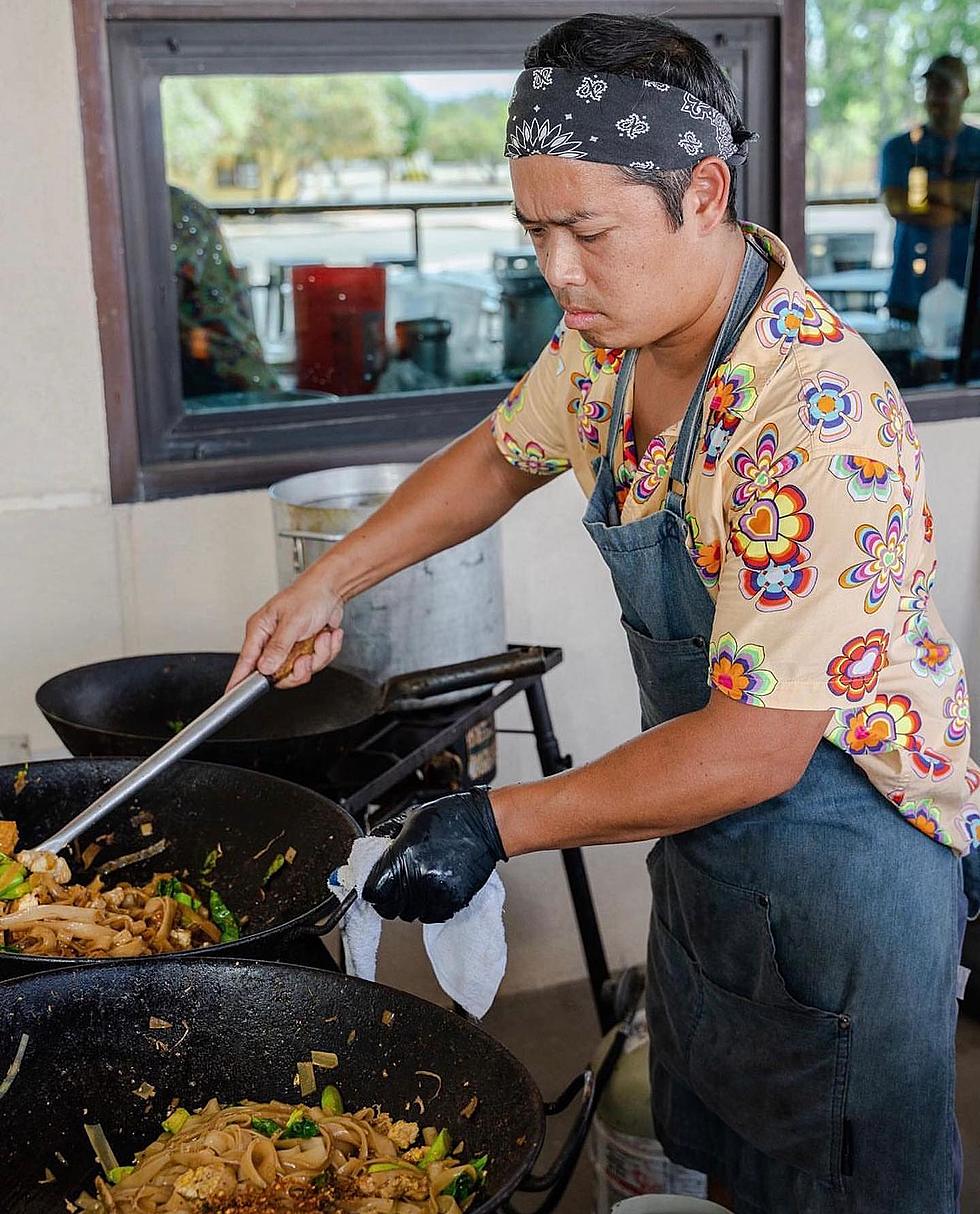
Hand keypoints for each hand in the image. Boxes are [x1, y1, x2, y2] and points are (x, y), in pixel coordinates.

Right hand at [226, 566, 344, 690]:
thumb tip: (265, 668)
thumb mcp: (292, 622)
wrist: (332, 590)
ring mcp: (289, 647)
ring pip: (299, 671)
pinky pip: (315, 664)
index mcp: (260, 630)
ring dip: (317, 656)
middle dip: (298, 669)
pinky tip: (326, 635)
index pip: (246, 661)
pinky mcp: (305, 649)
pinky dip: (326, 651)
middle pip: (277, 675)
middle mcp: (272, 641)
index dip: (239, 680)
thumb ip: (279, 647)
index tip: (231, 694)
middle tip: (306, 657)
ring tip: (320, 638)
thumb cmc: (309, 595)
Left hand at [362, 788, 506, 922]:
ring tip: (419, 887)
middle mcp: (417, 876)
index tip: (377, 888)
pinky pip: (433, 916)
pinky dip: (430, 909)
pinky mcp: (453, 899)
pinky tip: (433, 892)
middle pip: (390, 909)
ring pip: (411, 914)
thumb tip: (372, 851)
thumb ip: (388, 836)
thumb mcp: (411, 818)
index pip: (373, 892)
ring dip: (411, 905)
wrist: (484, 825)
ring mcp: (436, 890)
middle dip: (390, 901)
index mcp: (402, 855)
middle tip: (396, 890)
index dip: (372, 891)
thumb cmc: (451, 817)